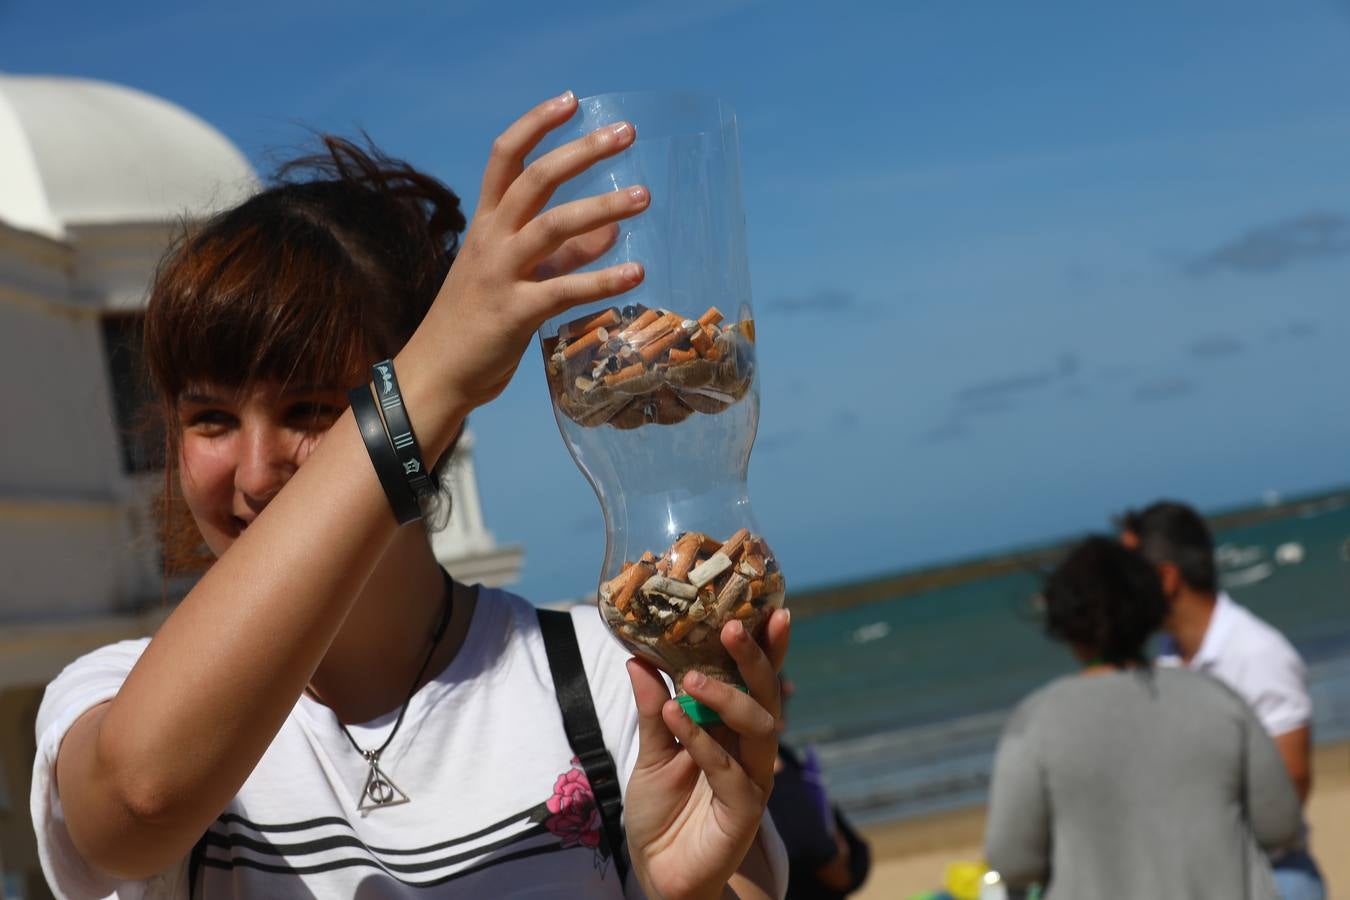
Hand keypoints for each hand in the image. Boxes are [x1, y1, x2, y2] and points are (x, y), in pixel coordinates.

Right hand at [414, 91, 649, 412]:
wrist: (437, 374)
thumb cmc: (476, 323)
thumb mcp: (516, 278)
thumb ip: (564, 255)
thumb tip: (611, 230)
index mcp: (485, 224)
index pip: (507, 157)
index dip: (536, 124)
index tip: (571, 99)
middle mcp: (490, 240)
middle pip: (535, 179)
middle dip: (581, 151)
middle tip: (625, 133)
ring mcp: (500, 274)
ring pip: (552, 226)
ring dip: (602, 207)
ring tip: (644, 196)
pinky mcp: (514, 313)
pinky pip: (564, 290)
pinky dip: (602, 280)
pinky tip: (637, 272)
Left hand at [624, 609, 790, 899]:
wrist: (659, 871)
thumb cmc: (662, 810)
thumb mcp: (650, 750)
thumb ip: (651, 708)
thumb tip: (637, 656)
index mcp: (735, 728)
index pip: (756, 680)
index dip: (767, 646)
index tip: (771, 607)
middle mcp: (751, 748)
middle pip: (766, 695)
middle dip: (755, 658)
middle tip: (733, 626)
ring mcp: (752, 778)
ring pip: (760, 728)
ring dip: (727, 696)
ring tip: (690, 678)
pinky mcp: (743, 810)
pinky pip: (729, 769)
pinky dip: (702, 740)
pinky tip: (677, 718)